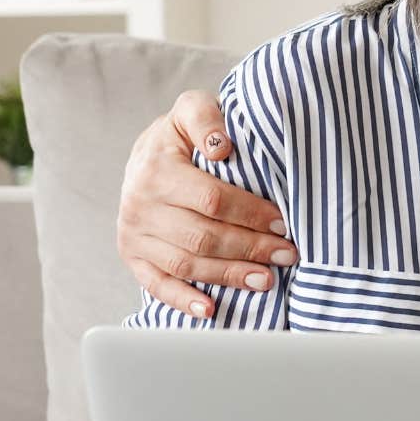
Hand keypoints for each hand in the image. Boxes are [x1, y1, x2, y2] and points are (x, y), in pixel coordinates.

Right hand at [116, 89, 292, 317]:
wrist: (144, 155)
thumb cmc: (180, 135)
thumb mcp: (191, 110)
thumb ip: (206, 118)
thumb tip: (222, 146)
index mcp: (157, 170)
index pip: (213, 200)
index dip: (251, 214)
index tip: (283, 222)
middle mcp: (140, 205)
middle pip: (203, 236)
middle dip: (250, 248)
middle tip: (286, 255)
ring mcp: (134, 234)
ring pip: (187, 263)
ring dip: (229, 276)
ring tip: (266, 280)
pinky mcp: (132, 256)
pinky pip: (157, 284)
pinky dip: (183, 301)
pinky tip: (212, 309)